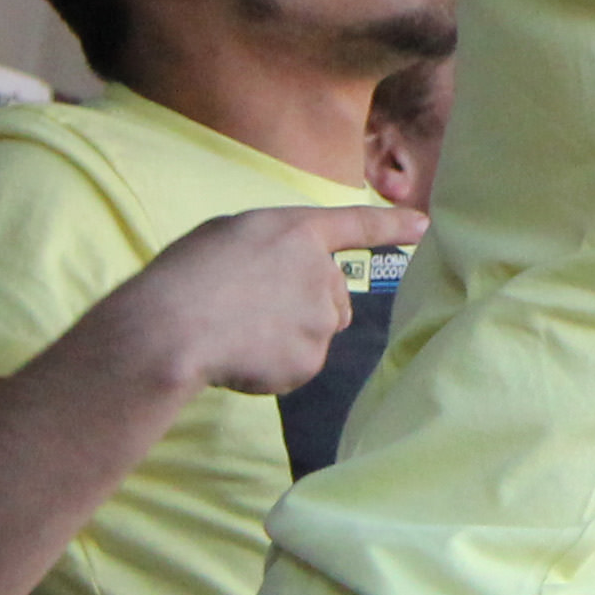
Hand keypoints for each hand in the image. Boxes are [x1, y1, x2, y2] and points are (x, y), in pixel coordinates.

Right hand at [118, 203, 420, 400]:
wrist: (171, 329)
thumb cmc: (184, 276)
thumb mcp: (225, 238)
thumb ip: (268, 249)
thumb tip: (282, 272)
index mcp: (296, 232)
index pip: (355, 225)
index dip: (390, 225)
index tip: (423, 226)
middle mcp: (321, 271)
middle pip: (335, 296)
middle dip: (309, 307)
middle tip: (254, 313)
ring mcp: (321, 316)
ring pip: (316, 332)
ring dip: (289, 337)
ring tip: (238, 335)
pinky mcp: (312, 358)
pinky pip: (297, 366)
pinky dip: (273, 368)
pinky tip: (240, 358)